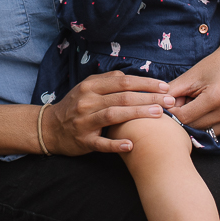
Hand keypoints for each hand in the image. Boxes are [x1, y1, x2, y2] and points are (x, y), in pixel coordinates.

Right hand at [44, 71, 175, 154]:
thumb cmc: (75, 106)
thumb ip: (107, 80)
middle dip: (149, 98)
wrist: (50, 128)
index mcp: (90, 86)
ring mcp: (85, 121)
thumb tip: (130, 76)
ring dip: (137, 114)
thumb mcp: (86, 87)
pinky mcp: (83, 141)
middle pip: (122, 97)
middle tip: (169, 101)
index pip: (123, 82)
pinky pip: (101, 143)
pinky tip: (131, 145)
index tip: (164, 86)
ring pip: (114, 115)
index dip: (145, 83)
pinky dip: (116, 144)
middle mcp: (87, 101)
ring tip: (158, 114)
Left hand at [167, 21, 219, 133]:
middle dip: (183, 118)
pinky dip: (206, 125)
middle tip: (180, 103)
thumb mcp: (191, 75)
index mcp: (218, 96)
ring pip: (204, 133)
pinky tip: (205, 110)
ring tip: (193, 105)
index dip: (172, 113)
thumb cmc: (215, 65)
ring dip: (194, 123)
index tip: (165, 106)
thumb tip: (156, 108)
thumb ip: (172, 92)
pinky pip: (215, 132)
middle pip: (194, 127)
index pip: (185, 117)